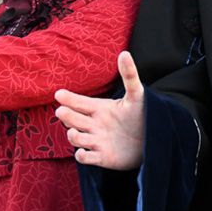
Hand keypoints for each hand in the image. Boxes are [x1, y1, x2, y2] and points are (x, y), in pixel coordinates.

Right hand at [53, 51, 146, 170]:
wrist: (152, 140)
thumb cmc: (142, 116)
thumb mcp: (137, 95)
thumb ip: (130, 75)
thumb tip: (124, 53)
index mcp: (99, 108)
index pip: (79, 102)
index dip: (69, 98)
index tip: (59, 94)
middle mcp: (94, 124)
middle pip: (73, 119)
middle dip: (66, 115)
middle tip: (62, 111)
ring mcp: (96, 141)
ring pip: (76, 138)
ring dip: (73, 136)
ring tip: (73, 132)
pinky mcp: (101, 157)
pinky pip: (86, 158)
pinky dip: (82, 156)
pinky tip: (83, 152)